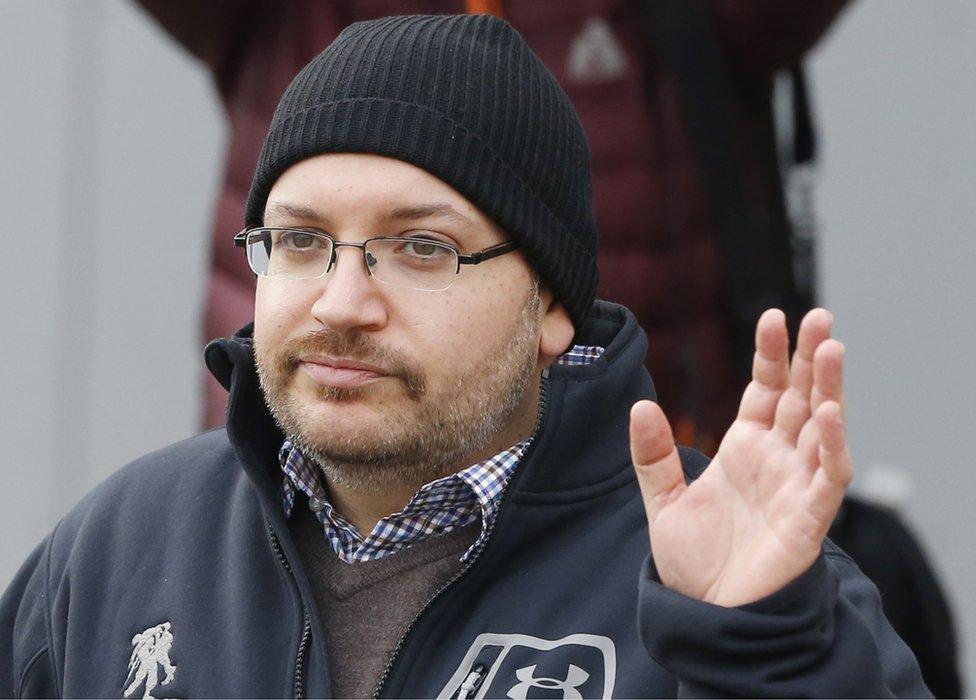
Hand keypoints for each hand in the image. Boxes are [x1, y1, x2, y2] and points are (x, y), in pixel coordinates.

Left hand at [630, 308, 851, 606]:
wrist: (707, 615)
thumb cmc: (693, 562)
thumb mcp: (663, 501)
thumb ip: (652, 456)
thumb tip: (640, 406)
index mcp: (745, 449)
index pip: (765, 391)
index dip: (772, 356)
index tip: (774, 318)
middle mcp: (776, 460)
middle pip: (800, 398)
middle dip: (810, 358)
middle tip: (818, 317)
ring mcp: (795, 485)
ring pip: (821, 427)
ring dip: (829, 388)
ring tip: (830, 347)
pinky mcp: (808, 518)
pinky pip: (827, 475)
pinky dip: (831, 444)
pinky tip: (829, 411)